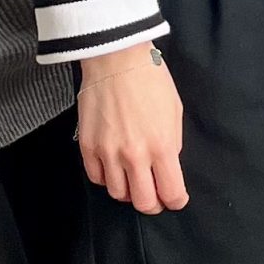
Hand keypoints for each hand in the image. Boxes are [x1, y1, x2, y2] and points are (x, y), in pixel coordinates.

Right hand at [76, 42, 186, 214]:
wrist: (116, 59)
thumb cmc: (150, 80)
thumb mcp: (174, 112)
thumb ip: (172, 144)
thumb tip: (167, 165)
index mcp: (162, 146)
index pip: (171, 192)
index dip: (176, 201)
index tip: (176, 199)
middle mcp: (134, 155)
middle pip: (142, 202)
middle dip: (152, 204)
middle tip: (155, 197)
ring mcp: (107, 152)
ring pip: (117, 193)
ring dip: (128, 192)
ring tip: (134, 182)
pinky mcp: (87, 146)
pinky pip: (96, 177)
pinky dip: (106, 179)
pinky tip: (114, 171)